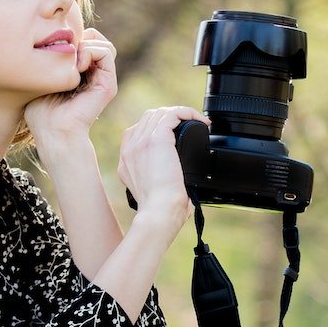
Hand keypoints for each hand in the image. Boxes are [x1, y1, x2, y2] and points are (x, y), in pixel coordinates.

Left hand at [24, 28, 116, 143]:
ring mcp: (103, 79)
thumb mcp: (42, 78)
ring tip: (71, 63)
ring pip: (103, 44)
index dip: (71, 38)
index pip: (85, 40)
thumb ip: (49, 59)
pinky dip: (90, 51)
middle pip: (96, 39)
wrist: (52, 132)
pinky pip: (106, 52)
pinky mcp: (108, 84)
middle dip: (79, 38)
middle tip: (64, 54)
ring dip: (84, 45)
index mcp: (82, 73)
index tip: (55, 51)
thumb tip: (53, 40)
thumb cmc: (40, 110)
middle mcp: (95, 75)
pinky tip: (77, 66)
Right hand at [117, 106, 208, 223]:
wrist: (158, 213)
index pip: (139, 130)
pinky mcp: (156, 139)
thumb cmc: (160, 210)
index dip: (159, 127)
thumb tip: (182, 179)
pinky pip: (172, 114)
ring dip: (180, 114)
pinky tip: (201, 120)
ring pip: (160, 113)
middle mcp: (130, 148)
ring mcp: (140, 142)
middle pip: (149, 118)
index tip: (177, 134)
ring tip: (198, 122)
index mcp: (127, 159)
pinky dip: (188, 113)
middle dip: (170, 118)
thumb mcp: (152, 191)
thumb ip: (158, 179)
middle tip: (190, 127)